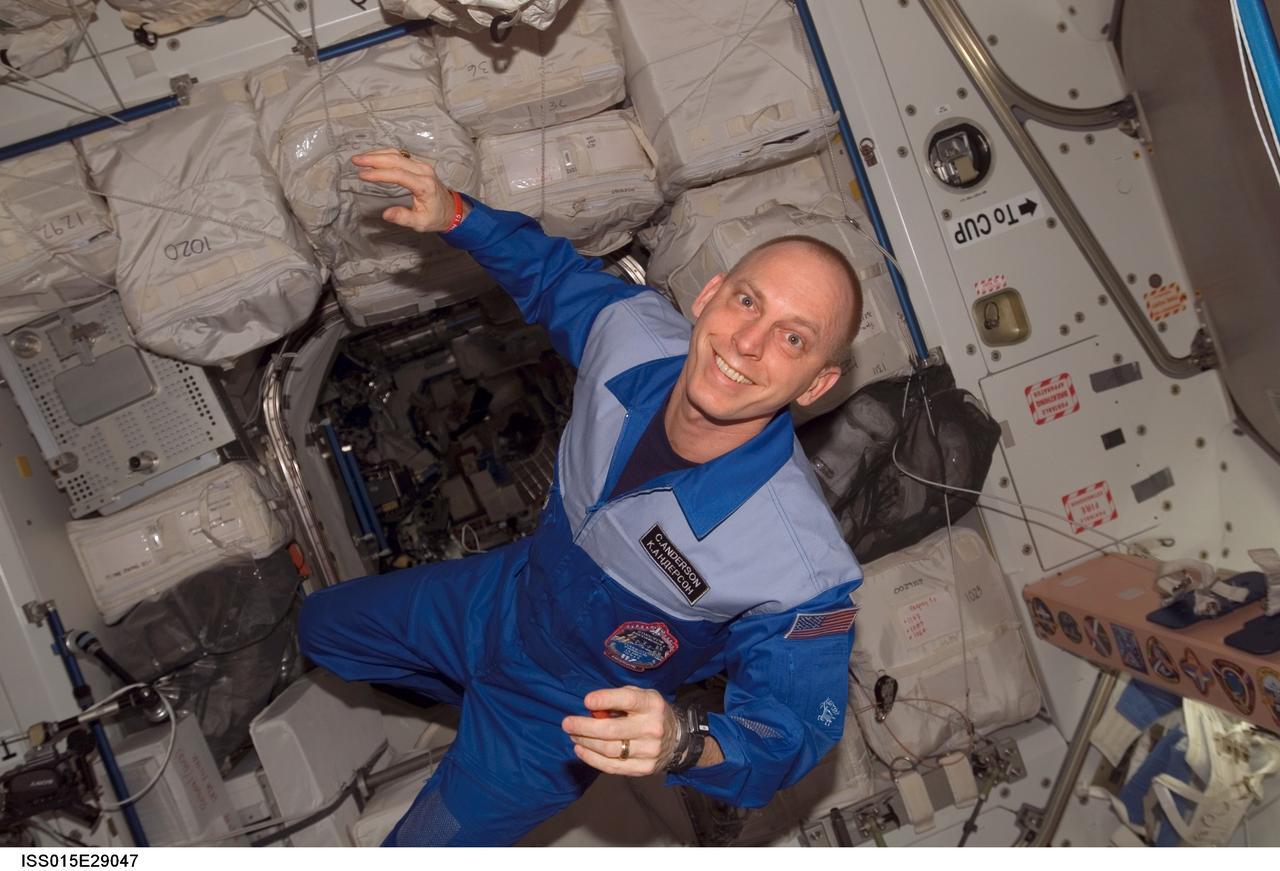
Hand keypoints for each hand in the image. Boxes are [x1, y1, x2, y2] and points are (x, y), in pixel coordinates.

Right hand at [350, 148, 465, 232]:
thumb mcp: (421, 223)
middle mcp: (424, 171)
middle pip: (396, 159)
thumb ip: (404, 218)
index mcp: (424, 185)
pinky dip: (385, 154)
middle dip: (374, 159)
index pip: (398, 175)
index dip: (379, 173)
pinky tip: (373, 157)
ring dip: (377, 154)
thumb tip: (386, 214)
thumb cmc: (436, 216)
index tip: (362, 175)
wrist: (451, 210)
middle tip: (356, 161)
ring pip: (397, 154)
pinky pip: (400, 155)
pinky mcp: (419, 164)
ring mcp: (422, 166)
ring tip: (360, 158)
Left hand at [561, 687, 678, 775]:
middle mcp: (652, 728)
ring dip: (586, 743)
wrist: (678, 740)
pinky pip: (612, 766)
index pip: (628, 700)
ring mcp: (649, 751)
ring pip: (609, 750)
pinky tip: (581, 750)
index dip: (605, 699)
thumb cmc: (651, 713)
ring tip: (573, 736)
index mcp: (652, 705)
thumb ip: (618, 699)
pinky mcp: (644, 768)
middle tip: (567, 724)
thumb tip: (591, 707)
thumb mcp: (641, 697)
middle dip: (584, 727)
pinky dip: (592, 759)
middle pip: (611, 730)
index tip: (586, 701)